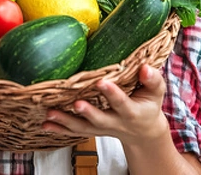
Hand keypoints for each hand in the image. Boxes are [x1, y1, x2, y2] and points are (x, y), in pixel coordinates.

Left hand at [43, 64, 168, 145]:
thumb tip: (144, 67)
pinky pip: (74, 131)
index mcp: (132, 112)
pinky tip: (45, 124)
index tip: (102, 82)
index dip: (113, 93)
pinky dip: (59, 129)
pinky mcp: (92, 131)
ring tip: (50, 114)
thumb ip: (152, 80)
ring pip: (83, 128)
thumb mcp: (156, 94)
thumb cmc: (148, 106)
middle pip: (100, 120)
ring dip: (66, 122)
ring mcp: (102, 129)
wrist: (143, 132)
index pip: (122, 103)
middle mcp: (116, 123)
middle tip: (76, 104)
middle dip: (88, 112)